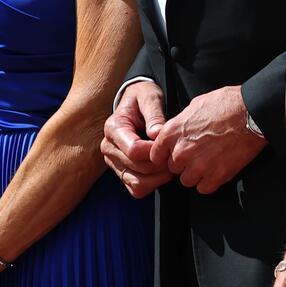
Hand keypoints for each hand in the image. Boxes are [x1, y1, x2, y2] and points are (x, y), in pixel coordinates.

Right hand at [101, 81, 169, 196]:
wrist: (135, 104)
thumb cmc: (142, 98)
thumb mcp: (149, 97)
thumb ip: (154, 114)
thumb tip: (157, 134)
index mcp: (113, 128)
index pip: (133, 150)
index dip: (155, 152)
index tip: (169, 145)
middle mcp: (109, 147)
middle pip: (137, 167)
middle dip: (160, 165)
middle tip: (176, 157)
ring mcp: (114, 162)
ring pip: (137, 183)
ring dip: (158, 178)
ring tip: (171, 166)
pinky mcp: (121, 172)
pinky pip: (136, 189)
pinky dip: (152, 185)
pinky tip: (162, 173)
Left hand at [147, 85, 264, 194]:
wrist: (251, 114)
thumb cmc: (226, 105)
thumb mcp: (194, 106)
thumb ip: (180, 124)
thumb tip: (178, 132)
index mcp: (172, 133)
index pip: (156, 155)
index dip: (165, 155)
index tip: (173, 155)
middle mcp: (181, 151)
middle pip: (173, 168)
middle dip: (183, 163)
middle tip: (198, 154)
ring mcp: (198, 166)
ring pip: (187, 180)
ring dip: (196, 174)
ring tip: (208, 162)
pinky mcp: (216, 176)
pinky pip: (204, 188)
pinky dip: (210, 182)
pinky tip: (217, 170)